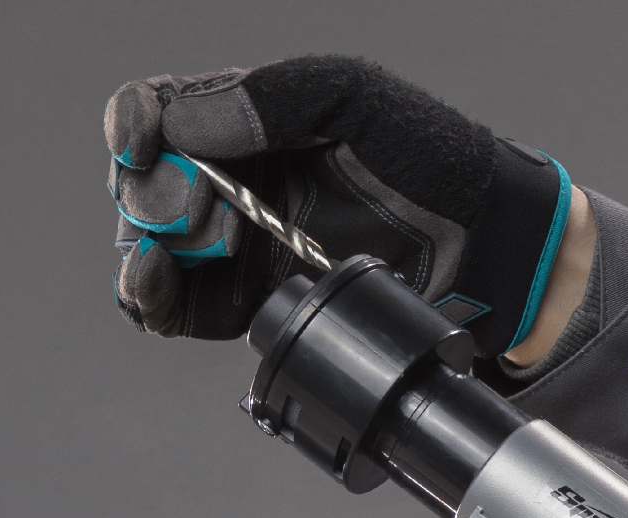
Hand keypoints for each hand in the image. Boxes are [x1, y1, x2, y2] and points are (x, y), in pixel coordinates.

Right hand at [104, 56, 586, 359]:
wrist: (493, 243)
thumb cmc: (438, 159)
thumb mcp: (353, 97)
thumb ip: (269, 99)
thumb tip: (184, 127)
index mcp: (254, 119)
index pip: (163, 113)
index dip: (135, 125)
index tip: (138, 142)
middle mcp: (244, 180)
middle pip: (151, 187)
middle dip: (148, 201)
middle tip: (187, 216)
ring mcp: (254, 244)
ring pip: (164, 254)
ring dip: (143, 261)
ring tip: (155, 269)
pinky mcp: (271, 302)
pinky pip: (198, 309)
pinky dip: (168, 308)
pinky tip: (160, 303)